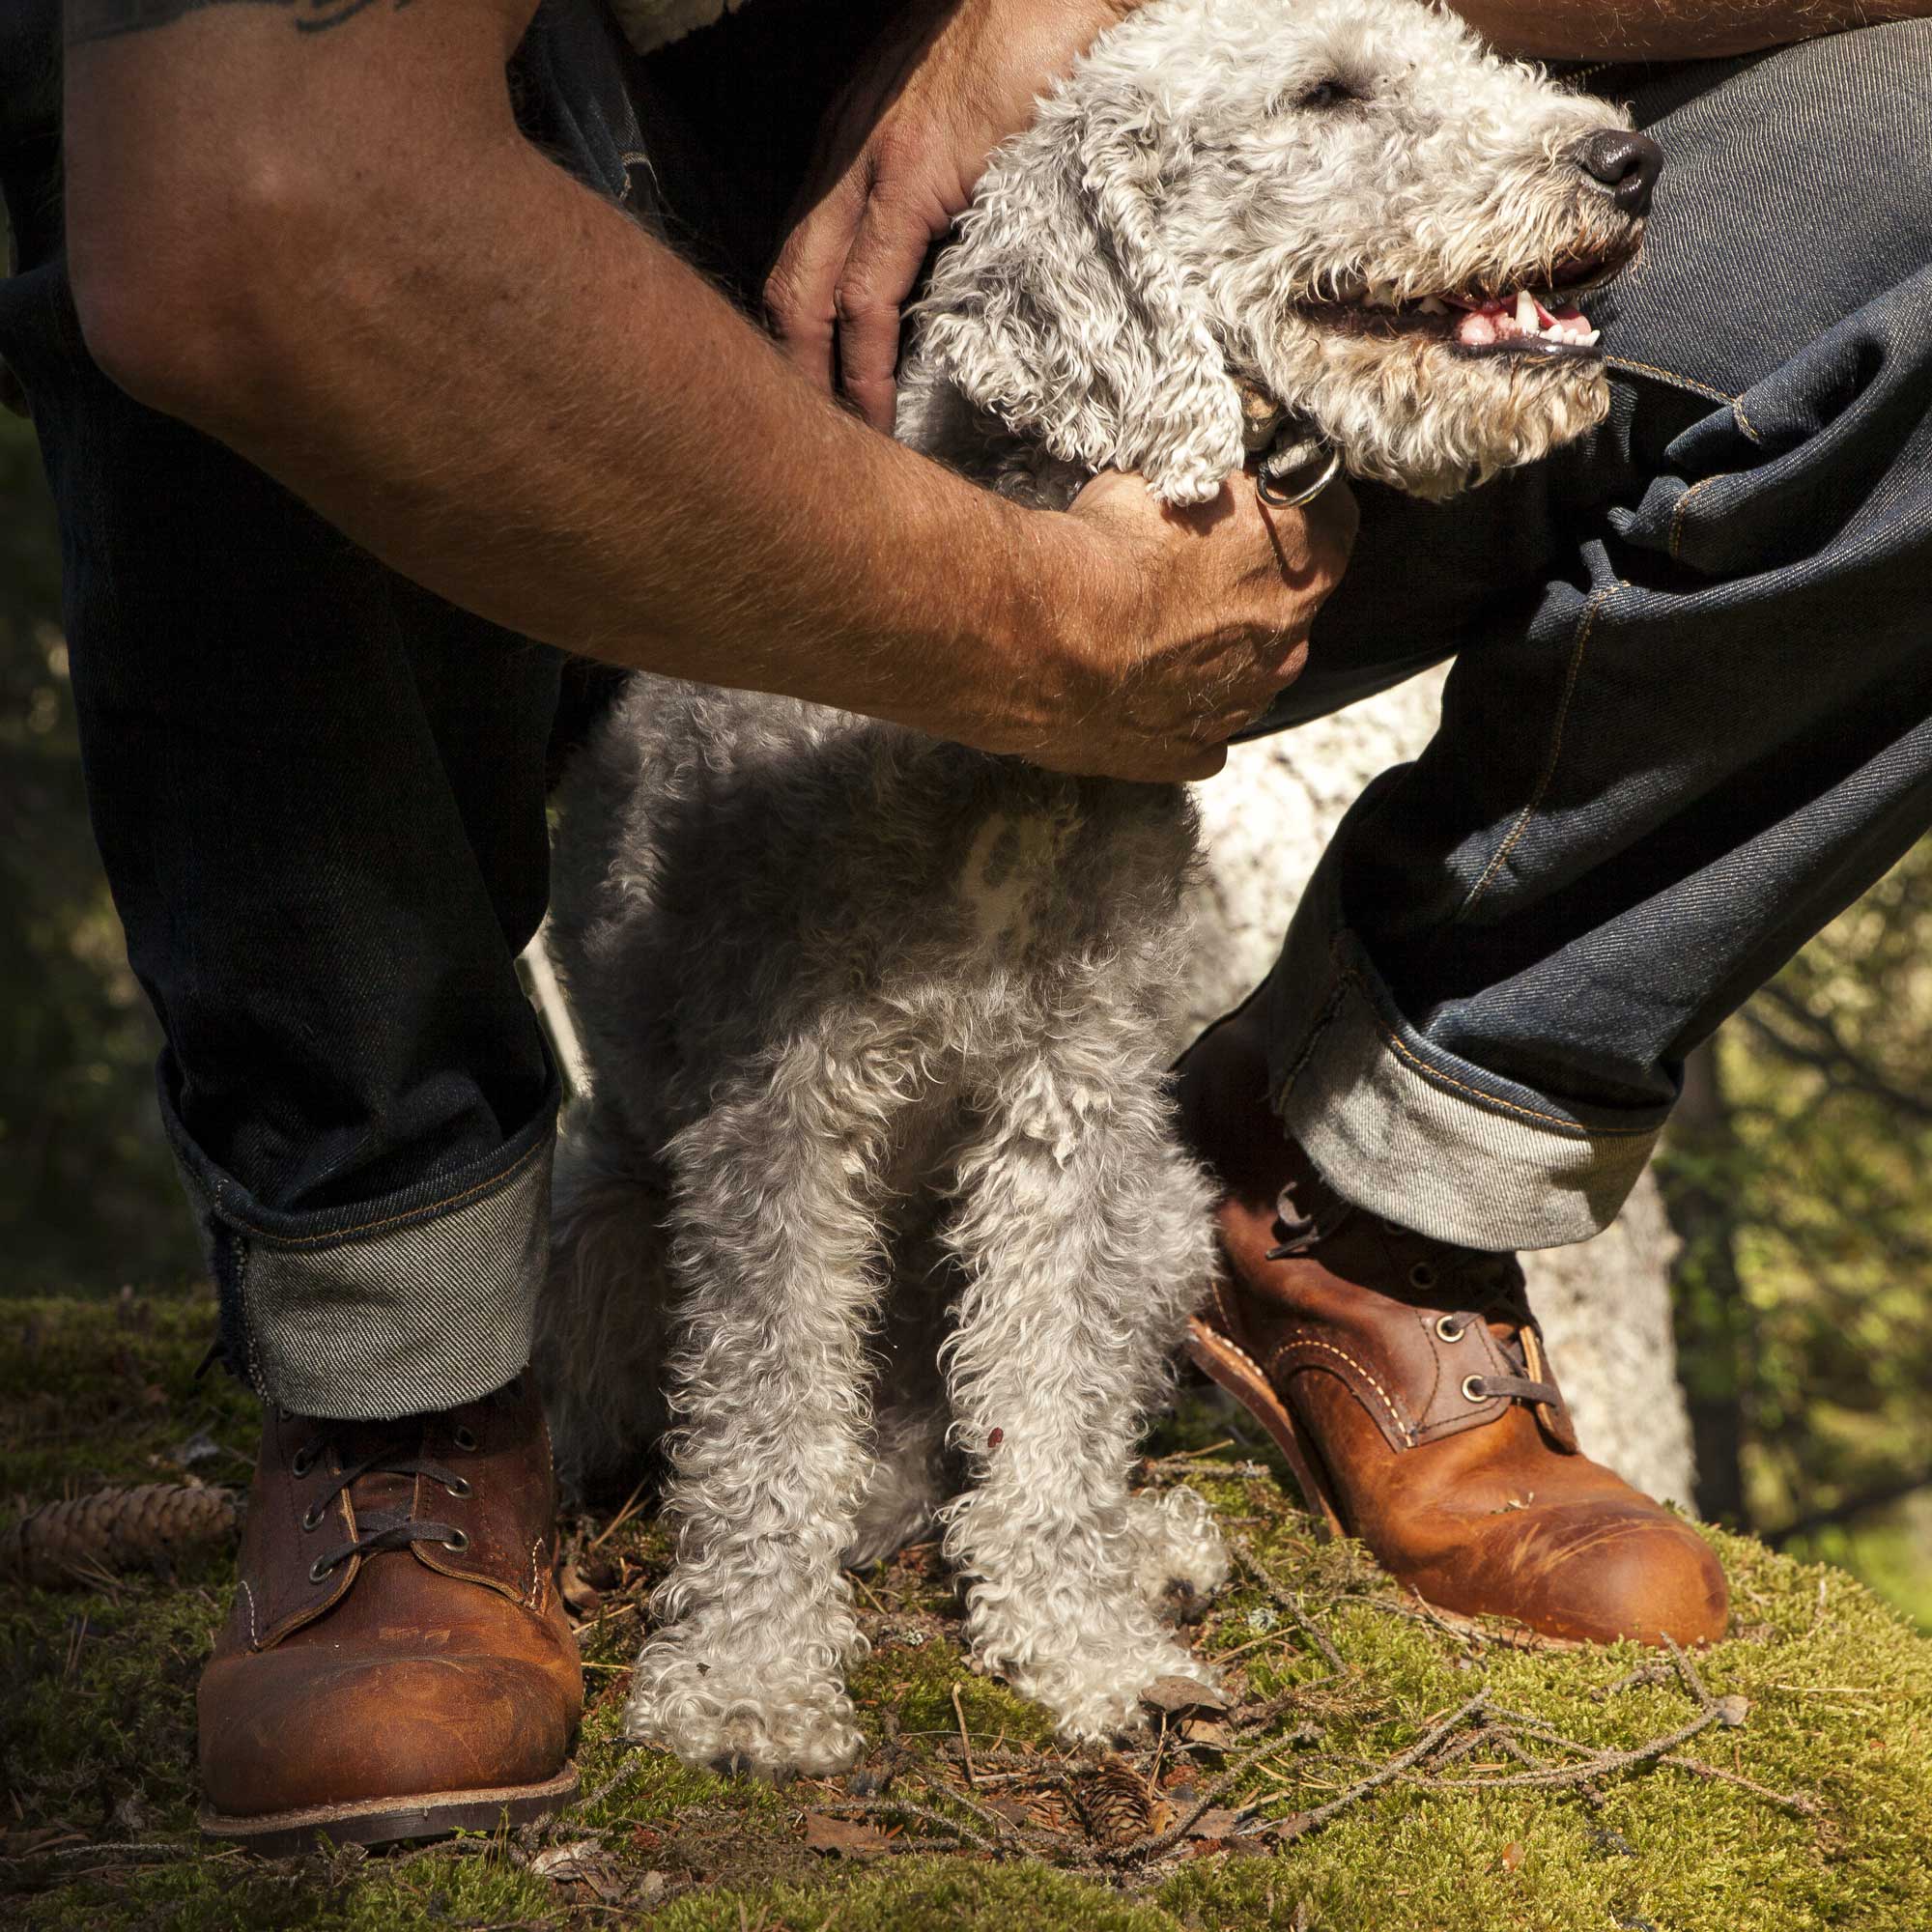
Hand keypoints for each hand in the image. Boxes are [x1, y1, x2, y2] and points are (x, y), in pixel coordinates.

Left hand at [767, 0, 1131, 430]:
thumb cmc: (1036, 40)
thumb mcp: (969, 122)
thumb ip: (949, 182)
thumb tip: (961, 256)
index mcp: (856, 145)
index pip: (805, 254)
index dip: (801, 330)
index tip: (817, 392)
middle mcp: (845, 155)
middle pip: (786, 280)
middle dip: (788, 366)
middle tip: (807, 440)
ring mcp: (871, 164)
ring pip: (808, 292)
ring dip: (815, 376)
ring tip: (836, 444)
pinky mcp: (912, 176)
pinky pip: (869, 292)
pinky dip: (862, 361)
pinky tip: (875, 407)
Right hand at [1021, 469, 1359, 782]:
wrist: (1044, 637)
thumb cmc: (1110, 550)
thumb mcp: (1175, 475)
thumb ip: (1218, 485)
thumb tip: (1220, 476)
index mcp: (1303, 563)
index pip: (1332, 519)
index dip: (1291, 504)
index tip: (1256, 495)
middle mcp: (1287, 642)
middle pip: (1287, 604)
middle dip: (1246, 584)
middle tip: (1184, 567)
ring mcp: (1241, 705)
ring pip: (1245, 671)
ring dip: (1211, 650)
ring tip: (1149, 631)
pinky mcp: (1191, 751)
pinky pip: (1199, 731)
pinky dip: (1175, 712)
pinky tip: (1136, 688)